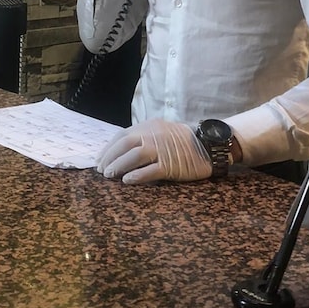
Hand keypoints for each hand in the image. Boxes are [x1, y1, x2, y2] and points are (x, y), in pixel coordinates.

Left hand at [97, 120, 212, 184]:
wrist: (209, 145)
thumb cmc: (184, 141)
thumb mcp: (161, 131)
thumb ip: (144, 137)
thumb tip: (122, 151)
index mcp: (149, 126)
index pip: (122, 135)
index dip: (108, 148)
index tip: (99, 160)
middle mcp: (154, 135)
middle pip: (125, 145)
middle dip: (110, 158)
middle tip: (102, 170)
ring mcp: (163, 150)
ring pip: (134, 156)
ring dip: (118, 166)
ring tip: (110, 175)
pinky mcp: (171, 165)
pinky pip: (150, 170)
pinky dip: (136, 176)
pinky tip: (127, 181)